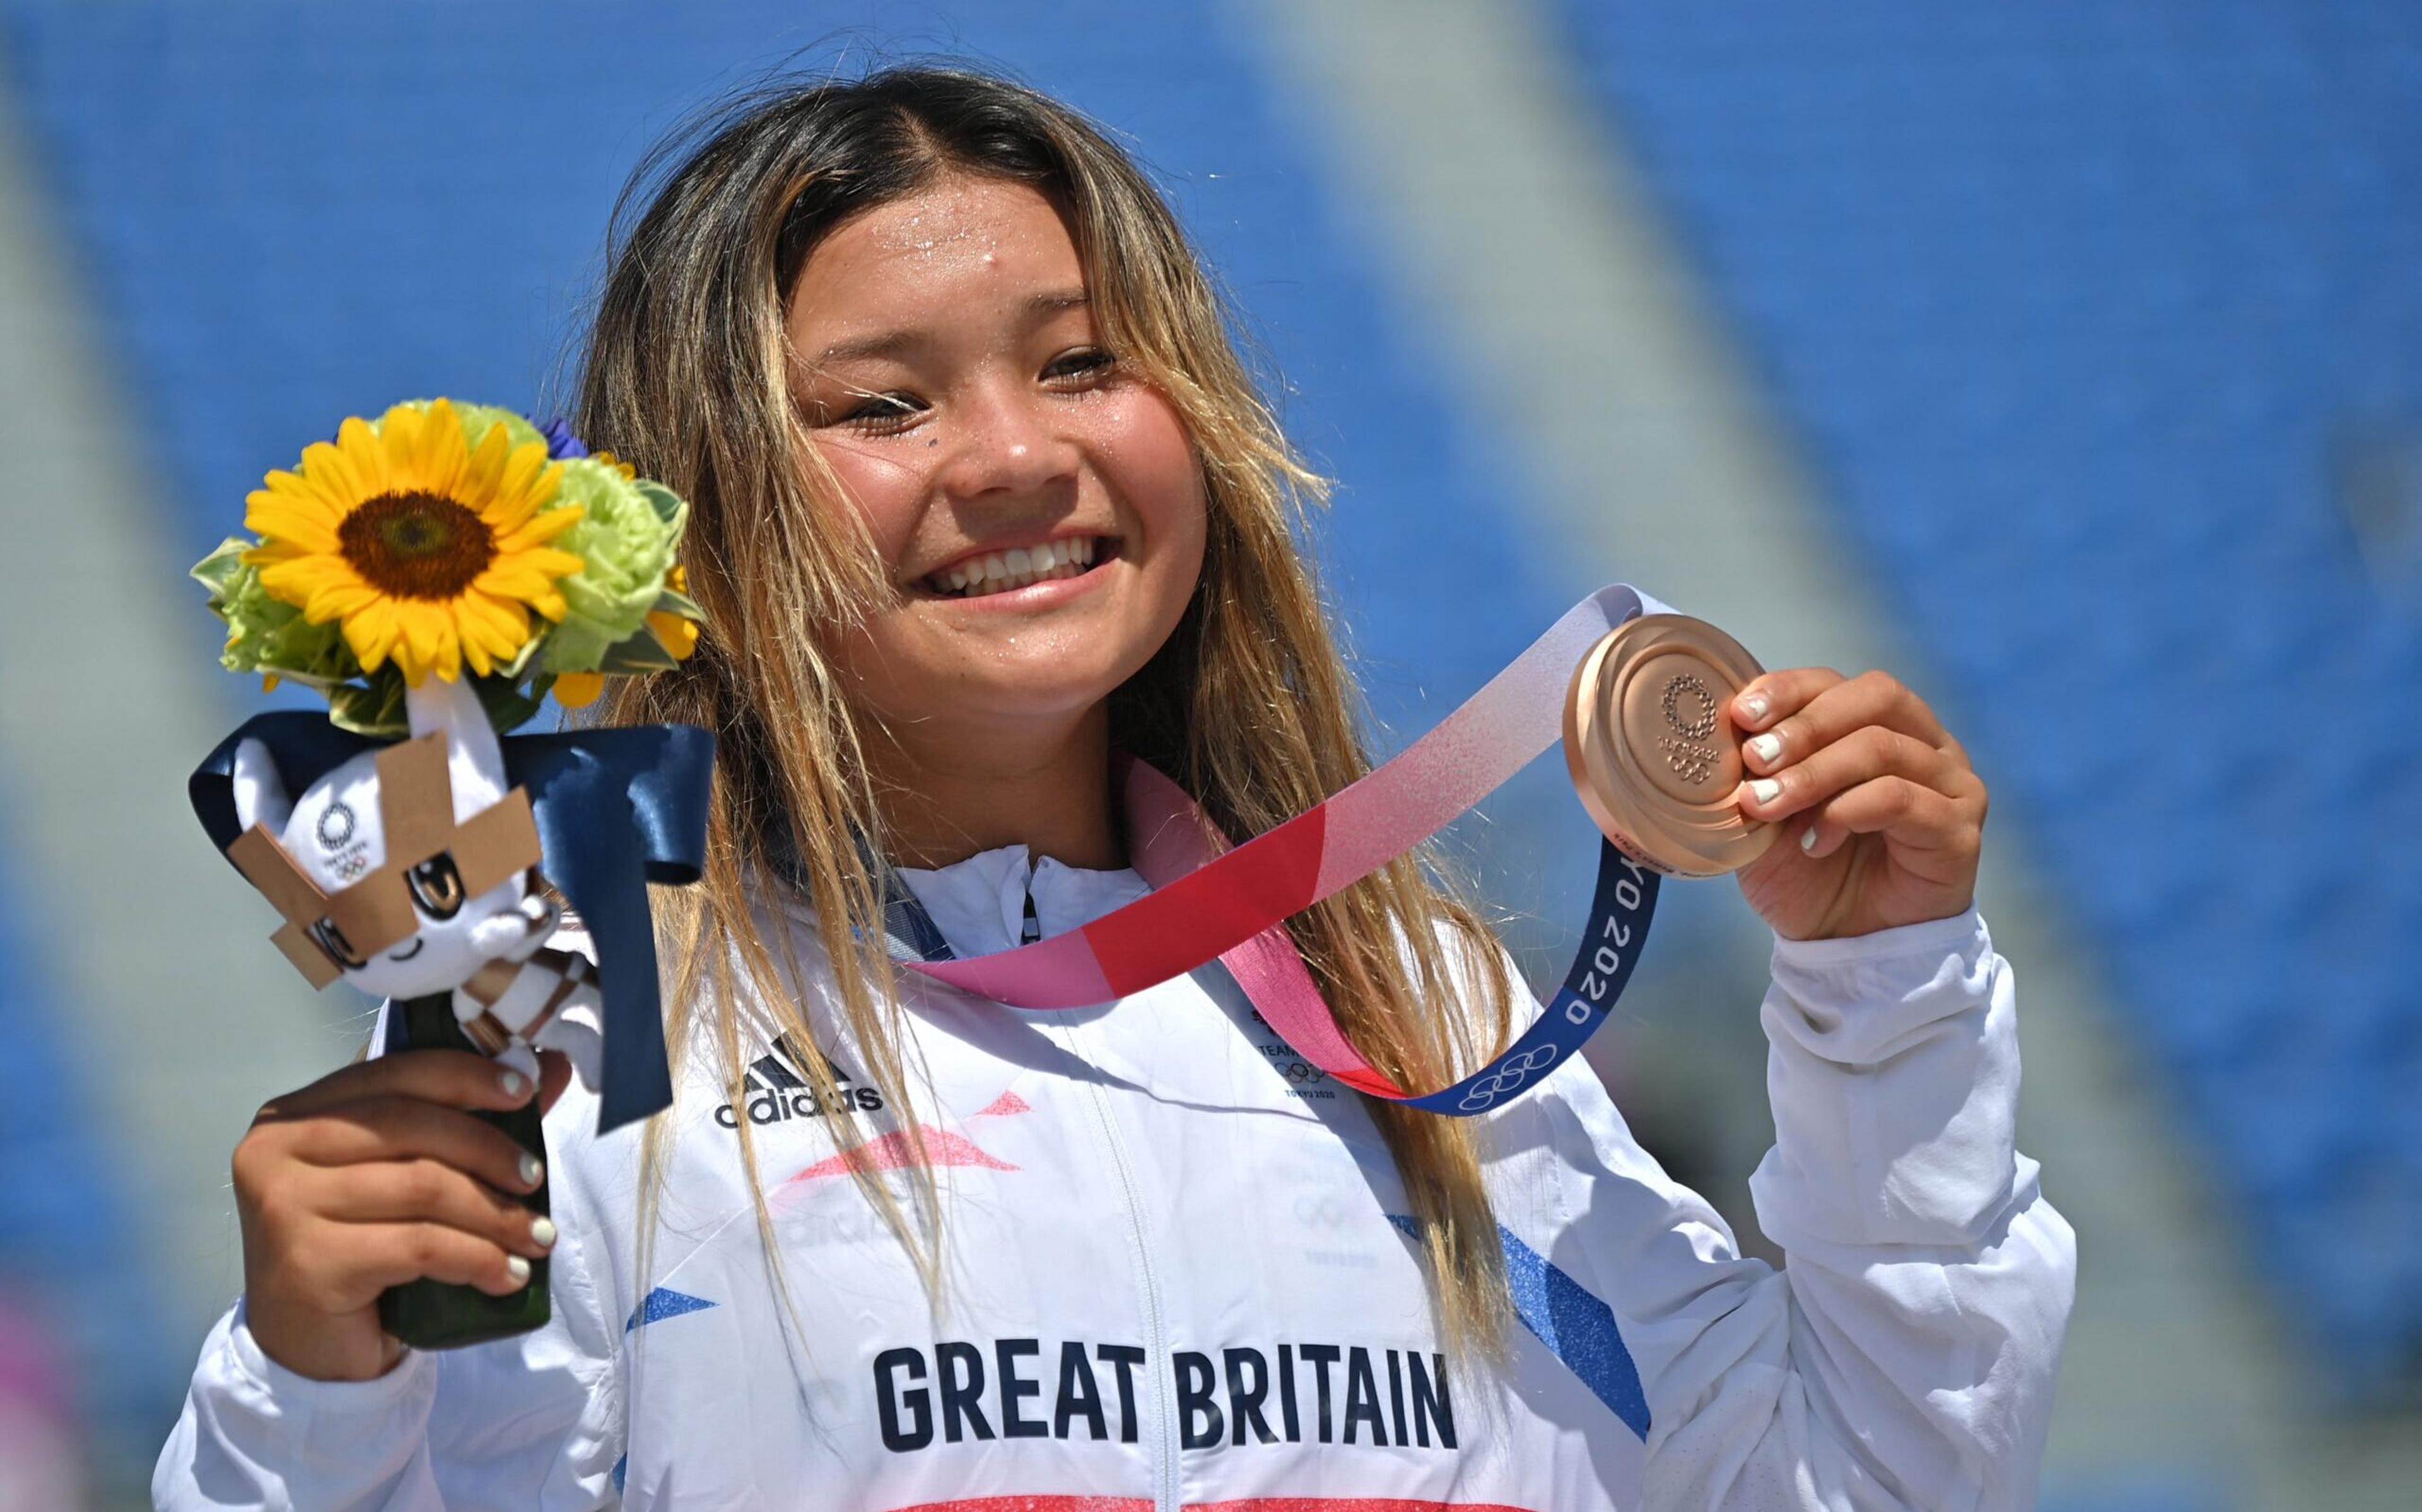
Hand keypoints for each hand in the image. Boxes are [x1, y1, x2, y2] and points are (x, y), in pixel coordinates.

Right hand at [231, 1047, 571, 1380]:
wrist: (307, 1347)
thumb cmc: (359, 1250)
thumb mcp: (406, 1174)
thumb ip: (468, 1118)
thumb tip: (549, 1068)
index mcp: (296, 1114)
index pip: (395, 1074)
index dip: (466, 1076)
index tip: (524, 1093)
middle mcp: (276, 1150)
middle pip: (412, 1127)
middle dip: (489, 1151)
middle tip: (536, 1179)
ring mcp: (285, 1205)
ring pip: (422, 1187)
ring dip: (495, 1214)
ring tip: (536, 1237)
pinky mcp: (308, 1261)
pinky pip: (419, 1246)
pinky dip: (477, 1258)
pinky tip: (506, 1275)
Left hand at [1727, 669, 1986, 940]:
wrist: (1845, 946)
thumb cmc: (1807, 872)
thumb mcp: (1766, 818)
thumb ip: (1756, 774)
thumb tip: (1726, 732)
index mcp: (1877, 724)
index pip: (1835, 683)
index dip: (1787, 690)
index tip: (1742, 716)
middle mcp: (1924, 742)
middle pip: (1874, 697)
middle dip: (1805, 724)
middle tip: (1756, 758)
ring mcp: (1950, 782)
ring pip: (1883, 747)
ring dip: (1814, 773)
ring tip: (1767, 805)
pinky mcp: (1959, 828)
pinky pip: (1902, 799)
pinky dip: (1847, 813)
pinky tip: (1814, 842)